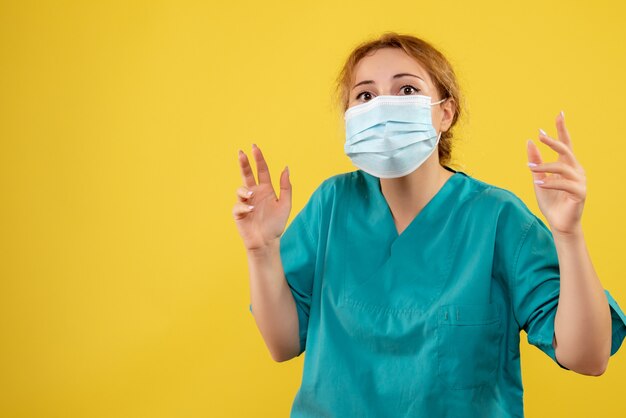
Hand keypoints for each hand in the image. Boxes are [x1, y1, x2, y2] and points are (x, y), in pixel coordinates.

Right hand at [232, 144, 291, 250]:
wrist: (267, 242)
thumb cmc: (276, 224)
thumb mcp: (285, 204)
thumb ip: (286, 187)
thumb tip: (286, 168)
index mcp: (266, 189)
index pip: (262, 171)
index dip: (259, 159)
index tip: (255, 147)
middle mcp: (255, 193)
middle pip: (247, 175)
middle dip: (244, 163)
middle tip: (241, 152)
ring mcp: (246, 202)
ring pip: (240, 189)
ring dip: (245, 190)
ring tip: (251, 195)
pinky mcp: (239, 213)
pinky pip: (238, 205)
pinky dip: (244, 205)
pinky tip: (250, 209)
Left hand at [527, 111, 585, 235]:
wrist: (558, 223)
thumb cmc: (551, 201)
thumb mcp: (538, 178)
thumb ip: (535, 161)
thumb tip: (529, 142)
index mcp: (567, 165)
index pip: (566, 144)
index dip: (562, 129)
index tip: (559, 114)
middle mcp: (576, 170)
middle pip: (566, 150)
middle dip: (554, 141)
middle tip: (540, 135)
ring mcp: (580, 181)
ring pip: (562, 167)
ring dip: (545, 166)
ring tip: (530, 168)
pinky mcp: (580, 193)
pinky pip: (564, 184)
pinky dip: (550, 182)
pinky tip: (539, 183)